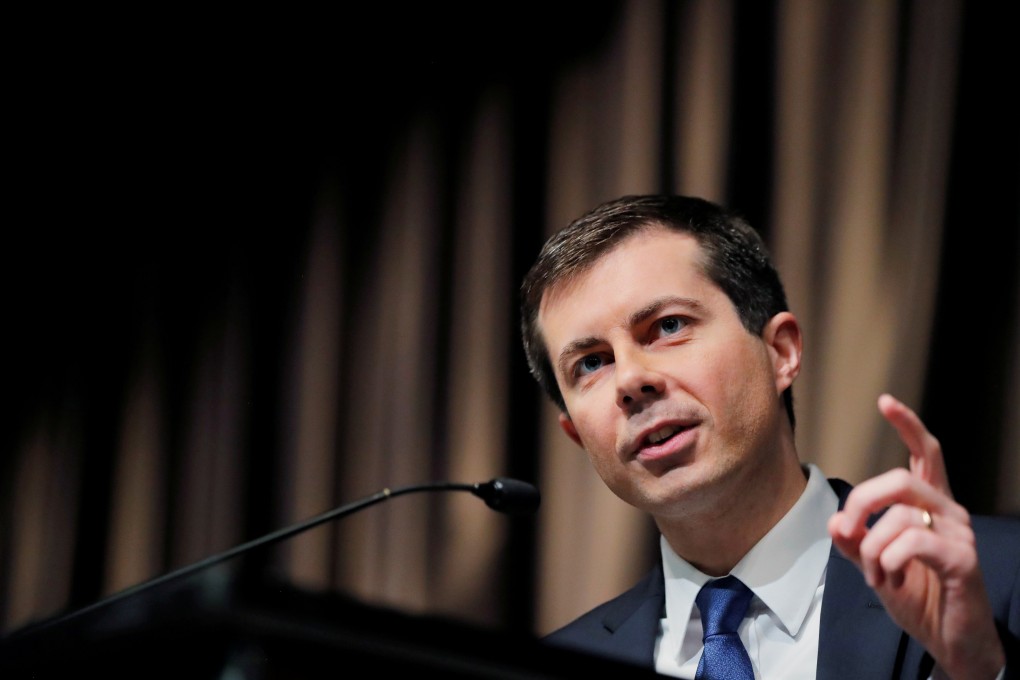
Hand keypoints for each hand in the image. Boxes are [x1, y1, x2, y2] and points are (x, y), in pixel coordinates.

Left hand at [827, 394, 1004, 679]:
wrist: (950, 639)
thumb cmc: (917, 596)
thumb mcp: (874, 566)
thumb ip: (854, 541)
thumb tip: (834, 520)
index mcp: (929, 505)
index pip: (924, 454)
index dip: (907, 425)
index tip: (885, 401)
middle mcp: (948, 511)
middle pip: (898, 479)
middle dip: (861, 502)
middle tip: (846, 531)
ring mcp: (959, 533)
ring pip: (900, 515)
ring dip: (872, 548)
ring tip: (875, 575)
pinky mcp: (962, 559)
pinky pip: (913, 542)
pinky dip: (887, 561)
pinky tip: (889, 580)